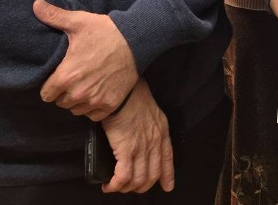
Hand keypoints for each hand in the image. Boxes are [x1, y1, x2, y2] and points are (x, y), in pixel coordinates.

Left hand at [34, 0, 138, 119]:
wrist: (137, 40)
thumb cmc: (106, 31)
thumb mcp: (78, 22)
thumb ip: (54, 16)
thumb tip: (35, 4)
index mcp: (66, 76)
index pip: (46, 94)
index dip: (50, 86)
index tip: (58, 77)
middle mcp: (79, 93)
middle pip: (61, 103)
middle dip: (64, 92)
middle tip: (74, 77)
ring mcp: (96, 100)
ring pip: (76, 109)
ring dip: (78, 100)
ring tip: (86, 84)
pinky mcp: (110, 104)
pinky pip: (93, 114)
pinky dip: (94, 106)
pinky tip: (98, 91)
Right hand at [100, 78, 174, 193]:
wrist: (123, 90)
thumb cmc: (132, 96)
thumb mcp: (150, 110)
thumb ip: (149, 125)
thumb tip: (140, 136)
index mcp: (161, 131)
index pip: (168, 158)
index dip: (167, 175)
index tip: (167, 187)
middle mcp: (155, 142)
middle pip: (153, 175)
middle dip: (142, 187)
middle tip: (131, 188)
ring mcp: (142, 147)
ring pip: (138, 180)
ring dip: (126, 188)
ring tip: (116, 187)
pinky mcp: (127, 150)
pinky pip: (123, 176)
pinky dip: (116, 184)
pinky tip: (109, 185)